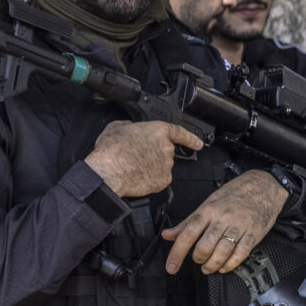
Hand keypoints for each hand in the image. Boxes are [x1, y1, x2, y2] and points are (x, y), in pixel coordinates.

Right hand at [84, 121, 202, 197]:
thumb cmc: (111, 151)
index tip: (198, 143)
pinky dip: (151, 178)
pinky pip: (159, 178)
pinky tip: (138, 175)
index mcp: (158, 131)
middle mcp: (167, 148)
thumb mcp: (117, 127)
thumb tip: (132, 128)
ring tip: (133, 165)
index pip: (181, 133)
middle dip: (154, 153)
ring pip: (162, 165)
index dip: (191, 138)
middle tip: (137, 155)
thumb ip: (131, 126)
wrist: (108, 172)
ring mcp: (167, 165)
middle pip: (166, 150)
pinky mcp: (163, 180)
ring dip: (152, 165)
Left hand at [162, 170, 286, 274]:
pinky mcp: (253, 233)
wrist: (263, 187)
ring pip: (222, 252)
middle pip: (205, 246)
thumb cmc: (234, 195)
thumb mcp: (208, 204)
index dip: (177, 253)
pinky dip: (231, 264)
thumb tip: (167, 235)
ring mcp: (239, 226)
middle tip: (198, 262)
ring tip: (209, 267)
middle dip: (198, 259)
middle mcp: (222, 218)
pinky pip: (241, 253)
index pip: (187, 234)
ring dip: (213, 265)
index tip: (171, 267)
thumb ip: (187, 222)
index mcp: (208, 210)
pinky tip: (225, 267)